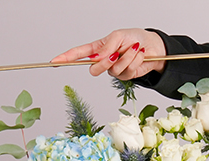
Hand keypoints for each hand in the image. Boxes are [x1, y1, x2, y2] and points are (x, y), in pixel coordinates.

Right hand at [51, 29, 166, 79]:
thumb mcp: (119, 36)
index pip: (79, 54)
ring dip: (126, 58)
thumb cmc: (134, 37)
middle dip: (105, 62)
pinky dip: (134, 62)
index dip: (67, 58)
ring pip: (113, 71)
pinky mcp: (125, 76)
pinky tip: (139, 55)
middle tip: (116, 54)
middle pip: (94, 69)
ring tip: (134, 49)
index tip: (55, 61)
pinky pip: (126, 72)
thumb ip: (107, 47)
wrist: (153, 47)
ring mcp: (114, 70)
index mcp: (99, 48)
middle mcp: (104, 60)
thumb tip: (98, 57)